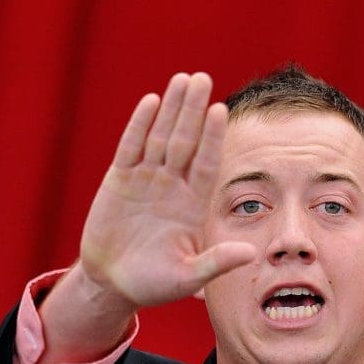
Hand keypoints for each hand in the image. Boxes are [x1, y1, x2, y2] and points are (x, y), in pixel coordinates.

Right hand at [78, 72, 254, 307]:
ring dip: (171, 109)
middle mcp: (172, 186)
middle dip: (194, 111)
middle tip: (203, 79)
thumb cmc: (155, 283)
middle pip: (185, 140)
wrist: (114, 285)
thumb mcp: (188, 277)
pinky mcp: (119, 181)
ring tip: (183, 80)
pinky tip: (151, 102)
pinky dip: (139, 125)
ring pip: (160, 137)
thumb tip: (249, 253)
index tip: (222, 111)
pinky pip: (131, 148)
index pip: (206, 163)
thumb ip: (216, 262)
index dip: (213, 138)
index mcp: (192, 204)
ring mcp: (146, 180)